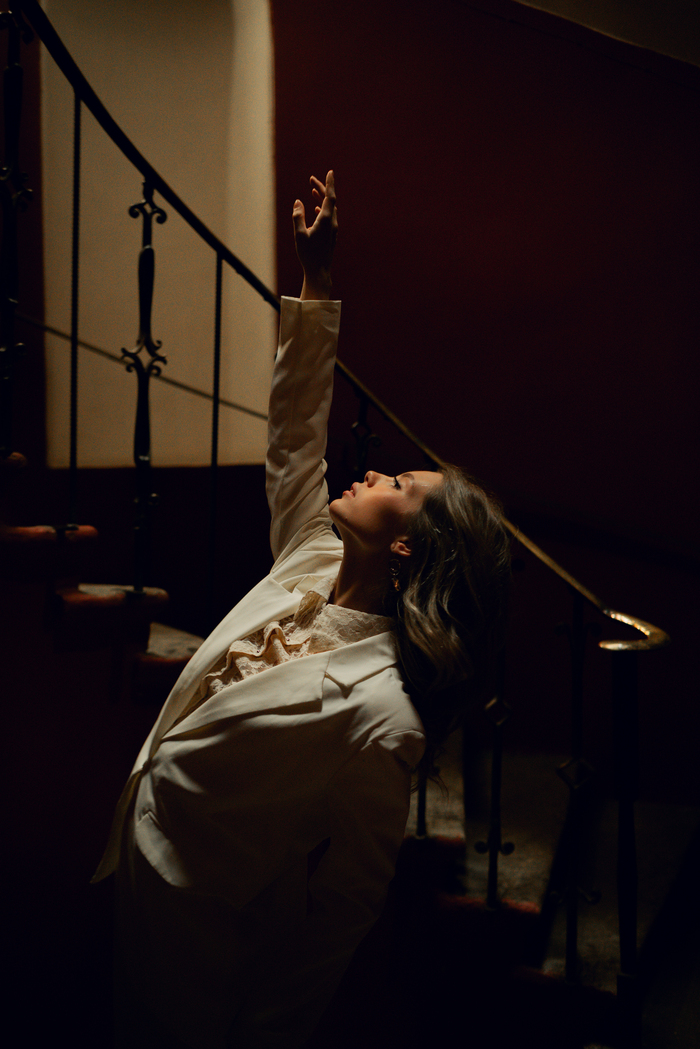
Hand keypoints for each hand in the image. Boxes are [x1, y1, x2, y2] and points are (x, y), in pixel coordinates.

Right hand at [293, 171, 336, 298]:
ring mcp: (333, 230)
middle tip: (312, 179)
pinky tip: (316, 209)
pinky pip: (329, 217)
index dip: (329, 183)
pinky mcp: (331, 236)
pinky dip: (323, 209)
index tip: (330, 172)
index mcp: (326, 220)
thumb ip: (298, 217)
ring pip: (330, 209)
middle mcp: (332, 223)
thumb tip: (298, 202)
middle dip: (321, 188)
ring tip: (313, 190)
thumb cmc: (308, 255)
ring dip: (322, 198)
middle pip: (330, 201)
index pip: (330, 197)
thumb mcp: (299, 235)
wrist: (319, 272)